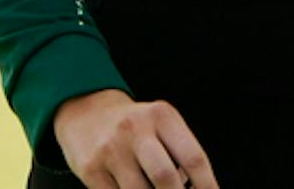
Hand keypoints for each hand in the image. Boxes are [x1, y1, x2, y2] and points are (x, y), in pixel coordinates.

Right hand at [54, 89, 219, 188]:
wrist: (87, 112)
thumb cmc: (136, 125)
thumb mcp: (161, 124)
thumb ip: (179, 152)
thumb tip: (194, 187)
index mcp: (162, 116)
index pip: (193, 157)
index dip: (207, 184)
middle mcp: (135, 130)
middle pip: (165, 177)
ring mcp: (110, 150)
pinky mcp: (90, 169)